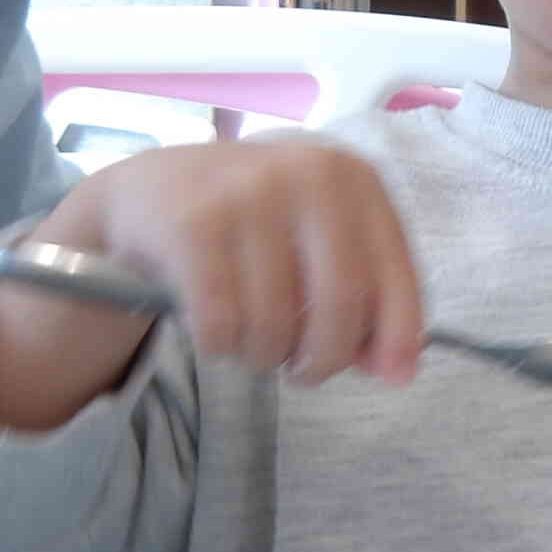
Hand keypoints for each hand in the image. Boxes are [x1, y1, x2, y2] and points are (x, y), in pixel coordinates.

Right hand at [36, 139, 423, 387]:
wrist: (152, 188)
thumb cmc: (254, 225)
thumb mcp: (317, 243)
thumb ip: (364, 298)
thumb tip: (397, 371)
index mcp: (353, 177)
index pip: (395, 273)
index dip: (398, 335)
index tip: (390, 377)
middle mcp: (308, 174)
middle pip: (341, 303)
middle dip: (324, 358)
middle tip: (301, 368)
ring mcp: (247, 194)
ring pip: (275, 323)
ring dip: (263, 355)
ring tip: (251, 338)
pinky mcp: (192, 225)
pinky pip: (221, 325)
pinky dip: (219, 346)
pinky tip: (214, 329)